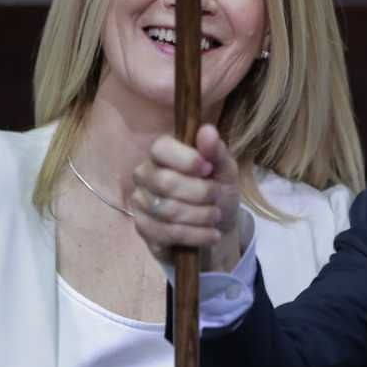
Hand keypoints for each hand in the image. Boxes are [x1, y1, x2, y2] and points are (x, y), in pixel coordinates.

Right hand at [131, 124, 251, 272]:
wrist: (217, 228)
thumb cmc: (218, 192)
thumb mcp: (226, 172)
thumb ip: (216, 152)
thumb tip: (207, 130)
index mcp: (162, 154)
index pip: (161, 149)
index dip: (186, 160)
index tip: (208, 169)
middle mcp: (145, 175)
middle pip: (167, 183)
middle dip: (201, 193)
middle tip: (217, 198)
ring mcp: (140, 203)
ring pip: (168, 211)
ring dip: (201, 216)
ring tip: (215, 217)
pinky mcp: (143, 229)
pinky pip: (166, 234)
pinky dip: (196, 236)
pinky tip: (210, 235)